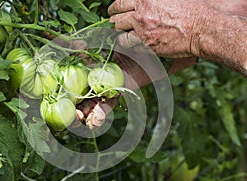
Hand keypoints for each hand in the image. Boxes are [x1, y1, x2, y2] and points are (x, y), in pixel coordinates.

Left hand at [108, 0, 246, 77]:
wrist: (201, 28)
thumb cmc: (191, 10)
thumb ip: (152, 0)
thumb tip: (143, 1)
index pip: (120, 2)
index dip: (115, 7)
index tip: (113, 10)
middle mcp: (141, 12)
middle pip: (116, 17)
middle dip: (112, 20)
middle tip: (112, 22)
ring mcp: (142, 29)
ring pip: (119, 32)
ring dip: (118, 32)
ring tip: (120, 33)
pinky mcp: (146, 44)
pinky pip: (128, 45)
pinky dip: (126, 44)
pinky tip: (129, 43)